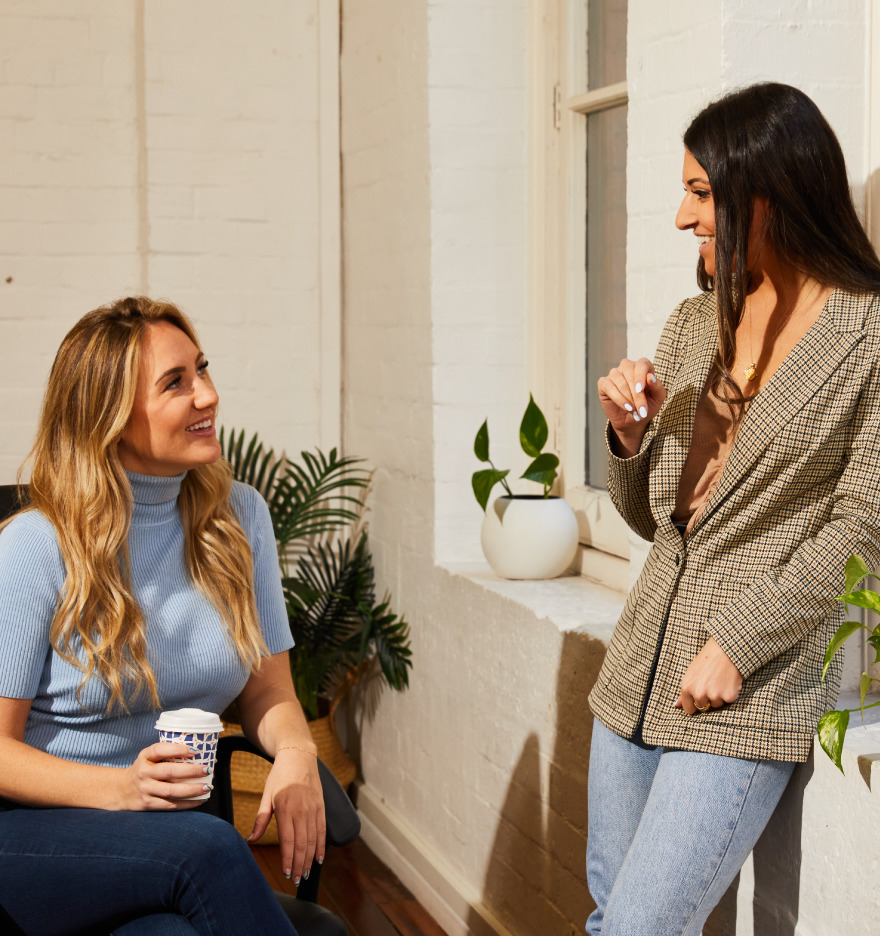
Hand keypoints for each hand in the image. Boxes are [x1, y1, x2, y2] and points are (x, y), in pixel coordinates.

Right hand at [112, 742, 209, 809]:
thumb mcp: (149, 757)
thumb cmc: (144, 769)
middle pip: (169, 771)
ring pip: (171, 791)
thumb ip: (168, 754)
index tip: (195, 751)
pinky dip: (187, 803)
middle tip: (207, 769)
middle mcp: (144, 772)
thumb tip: (201, 754)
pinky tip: (199, 800)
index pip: (160, 750)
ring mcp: (146, 789)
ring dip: (192, 789)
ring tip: (207, 786)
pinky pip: (170, 805)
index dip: (178, 749)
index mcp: (145, 757)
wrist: (121, 789)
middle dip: (191, 771)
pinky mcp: (148, 804)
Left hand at [248, 750, 325, 884]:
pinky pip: (323, 829)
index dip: (288, 859)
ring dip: (310, 859)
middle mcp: (301, 810)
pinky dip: (322, 845)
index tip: (287, 873)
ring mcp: (313, 808)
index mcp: (285, 808)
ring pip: (313, 839)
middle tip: (296, 880)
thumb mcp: (266, 795)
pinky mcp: (321, 806)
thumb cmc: (279, 776)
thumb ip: (261, 819)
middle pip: (302, 843)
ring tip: (306, 873)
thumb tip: (251, 840)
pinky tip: (319, 858)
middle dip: (299, 864)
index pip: (288, 840)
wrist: (299, 756)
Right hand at [597, 357, 665, 456]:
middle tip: (641, 410)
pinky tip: (625, 407)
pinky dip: (618, 398)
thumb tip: (650, 377)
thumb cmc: (646, 406)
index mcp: (642, 367)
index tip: (640, 390)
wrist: (632, 421)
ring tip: (634, 411)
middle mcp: (627, 367)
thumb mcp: (657, 399)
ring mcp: (614, 374)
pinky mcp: (603, 383)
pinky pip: (609, 387)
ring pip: (619, 381)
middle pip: (630, 373)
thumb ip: (658, 387)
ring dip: (628, 398)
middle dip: (636, 394)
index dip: (641, 376)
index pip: (642, 364)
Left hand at [675, 637, 742, 714]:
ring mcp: (714, 696)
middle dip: (707, 700)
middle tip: (711, 683)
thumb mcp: (691, 673)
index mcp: (686, 688)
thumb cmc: (706, 660)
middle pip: (703, 709)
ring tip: (720, 680)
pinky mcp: (729, 696)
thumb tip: (676, 705)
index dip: (694, 705)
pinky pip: (728, 701)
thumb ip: (684, 692)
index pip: (689, 709)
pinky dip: (730, 693)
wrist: (725, 650)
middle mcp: (699, 693)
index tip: (699, 699)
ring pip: (717, 705)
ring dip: (719, 697)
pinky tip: (728, 681)